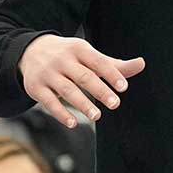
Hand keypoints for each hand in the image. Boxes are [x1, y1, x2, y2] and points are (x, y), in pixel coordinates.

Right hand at [19, 34, 144, 128]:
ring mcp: (48, 74)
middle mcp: (62, 60)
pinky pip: (49, 102)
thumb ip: (114, 65)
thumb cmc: (69, 56)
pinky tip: (73, 123)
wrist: (30, 51)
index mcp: (79, 49)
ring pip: (67, 90)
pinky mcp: (36, 87)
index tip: (123, 87)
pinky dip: (61, 113)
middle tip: (115, 104)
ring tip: (97, 116)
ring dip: (82, 104)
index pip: (98, 62)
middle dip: (100, 90)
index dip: (111, 74)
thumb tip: (141, 64)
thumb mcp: (89, 55)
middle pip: (83, 76)